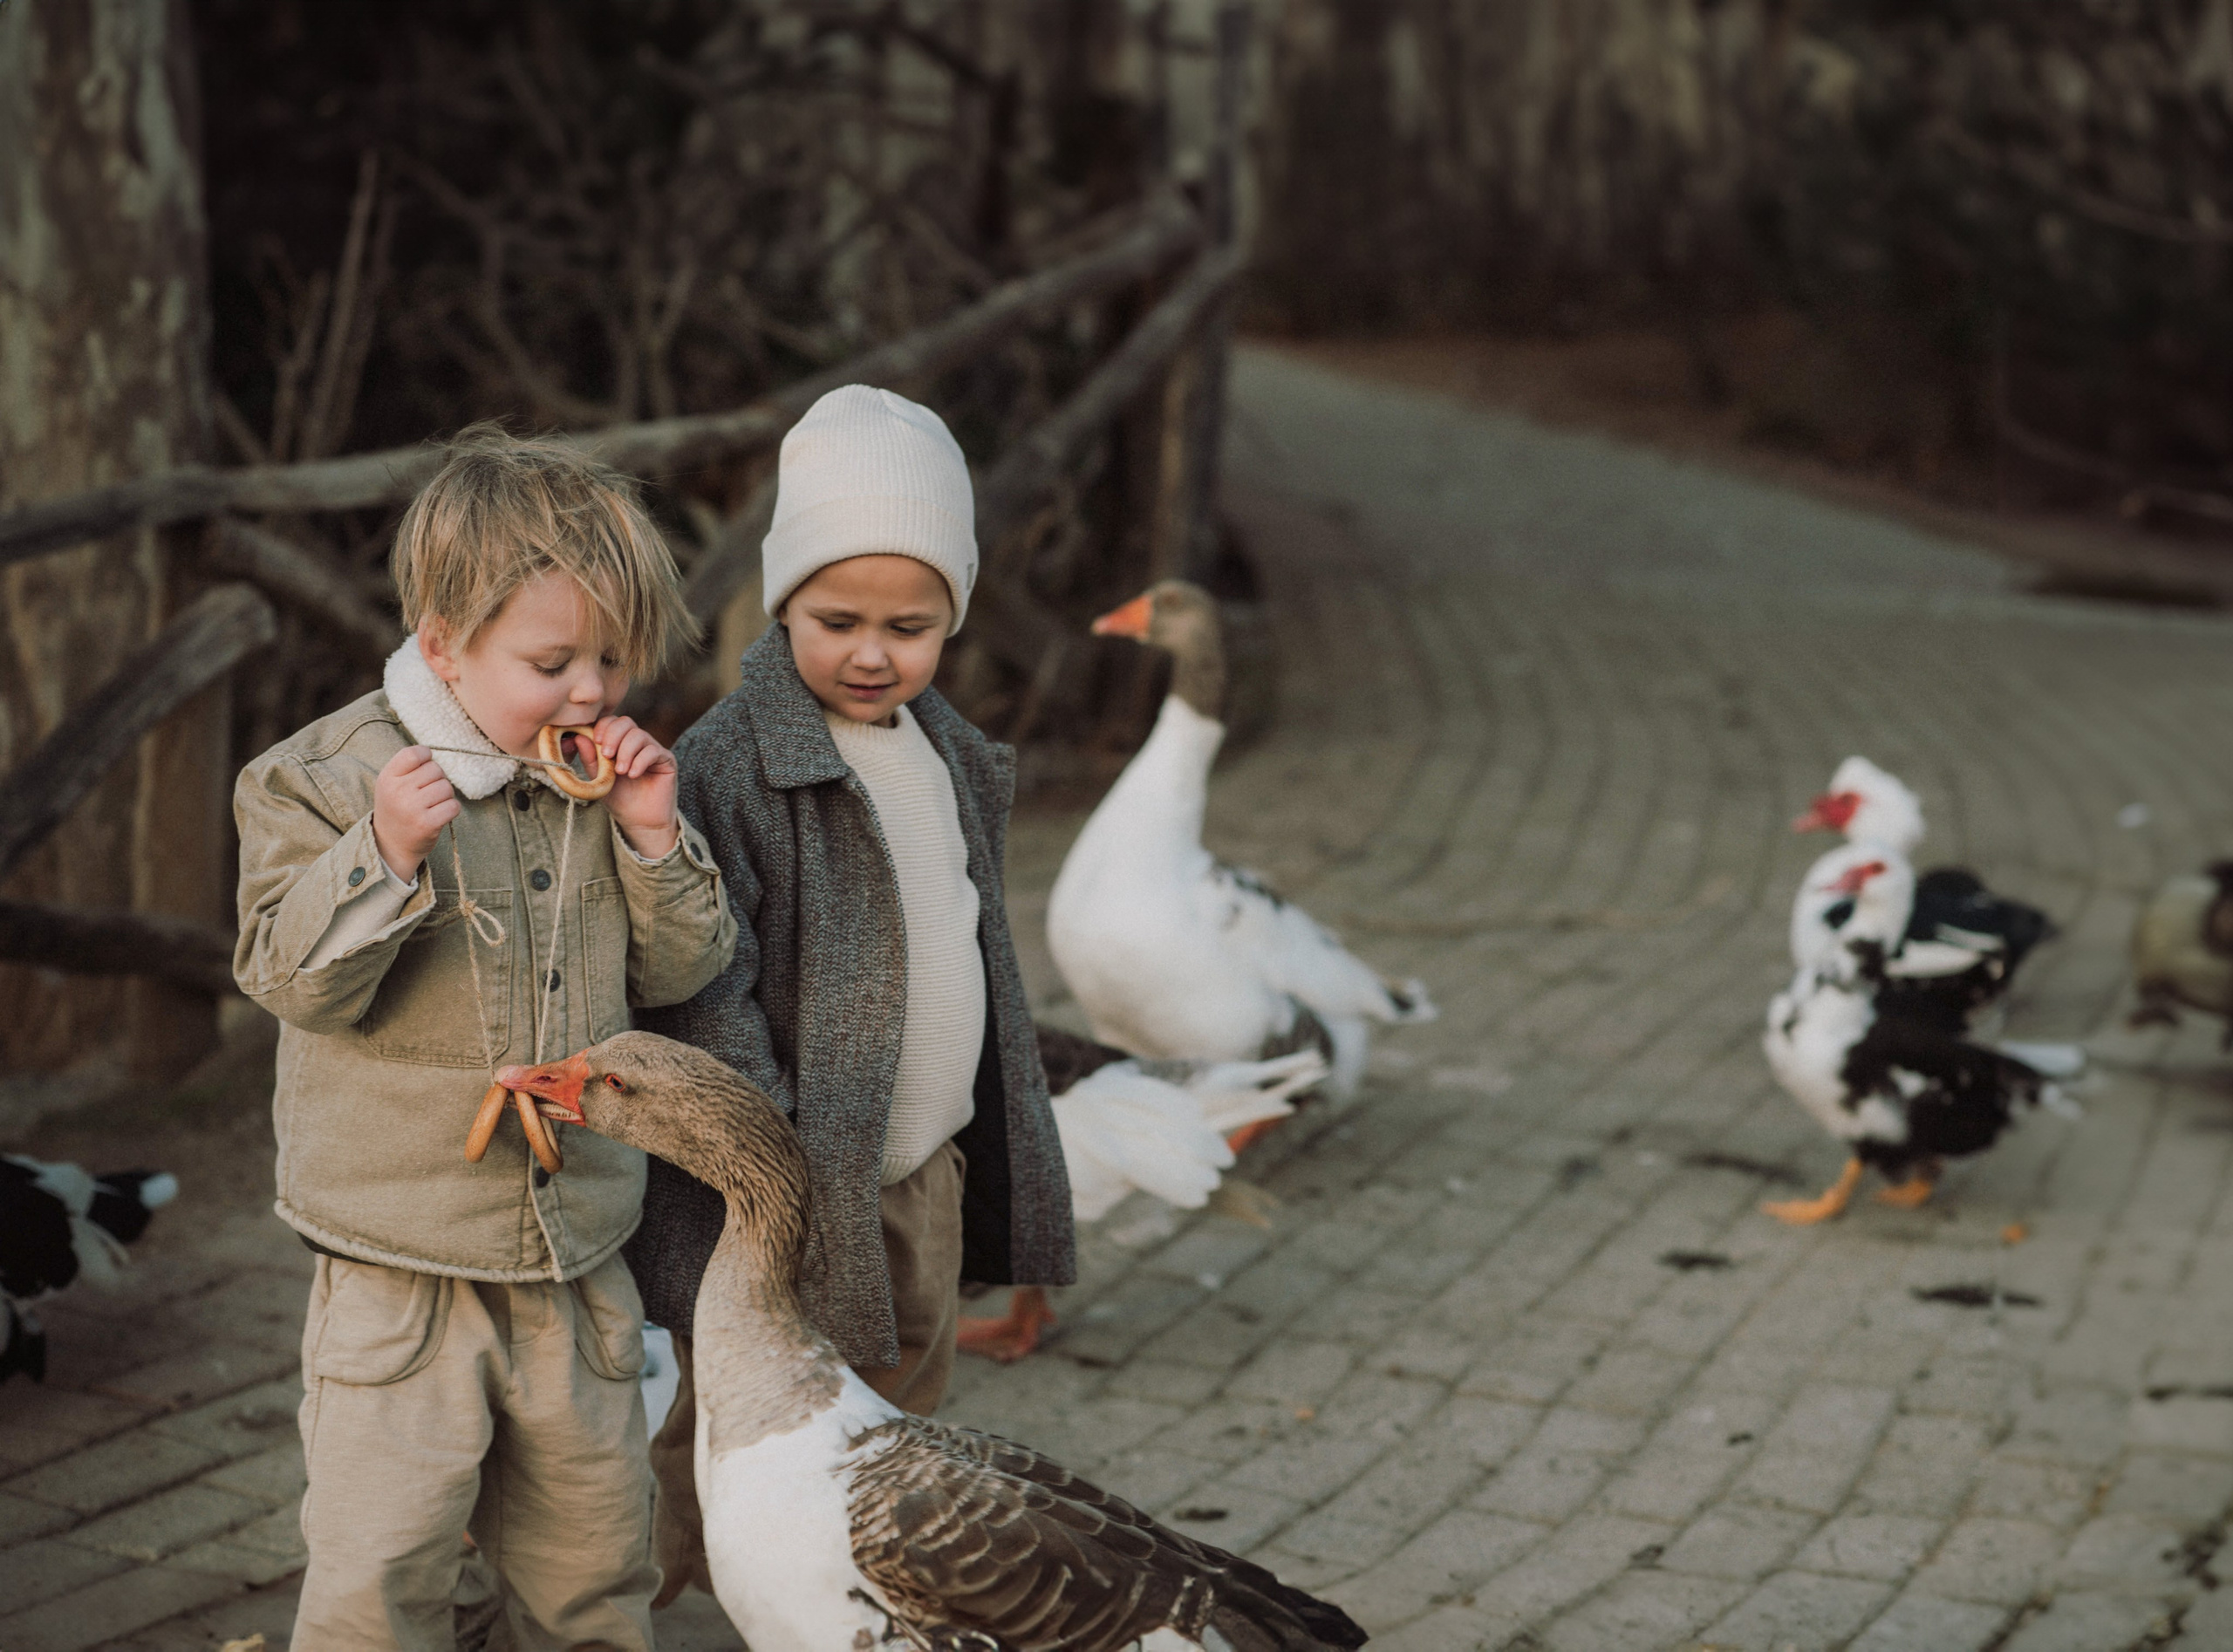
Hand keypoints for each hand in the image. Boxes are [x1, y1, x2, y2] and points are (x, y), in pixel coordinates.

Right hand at [371, 746, 458, 880]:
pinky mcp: (427, 824)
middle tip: (426, 794)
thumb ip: (409, 766)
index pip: (414, 754)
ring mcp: (412, 808)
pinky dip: (451, 809)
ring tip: (431, 806)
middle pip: (436, 769)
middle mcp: (398, 791)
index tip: (423, 768)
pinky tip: (438, 815)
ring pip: (446, 787)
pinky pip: (453, 806)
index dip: (426, 757)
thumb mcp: (391, 784)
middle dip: (437, 780)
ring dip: (445, 796)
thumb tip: (433, 752)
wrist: (391, 846)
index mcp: (387, 778)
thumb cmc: (397, 808)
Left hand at [593, 715, 678, 858]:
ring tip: (620, 772)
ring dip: (626, 752)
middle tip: (607, 756)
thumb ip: (590, 758)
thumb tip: (578, 736)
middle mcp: (637, 742)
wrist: (640, 821)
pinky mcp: (667, 760)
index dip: (603, 727)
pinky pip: (653, 750)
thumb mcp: (599, 778)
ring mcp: (652, 749)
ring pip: (639, 735)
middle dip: (613, 736)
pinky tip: (633, 775)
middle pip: (626, 722)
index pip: (612, 722)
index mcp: (619, 743)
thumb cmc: (619, 799)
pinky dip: (640, 761)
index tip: (596, 741)